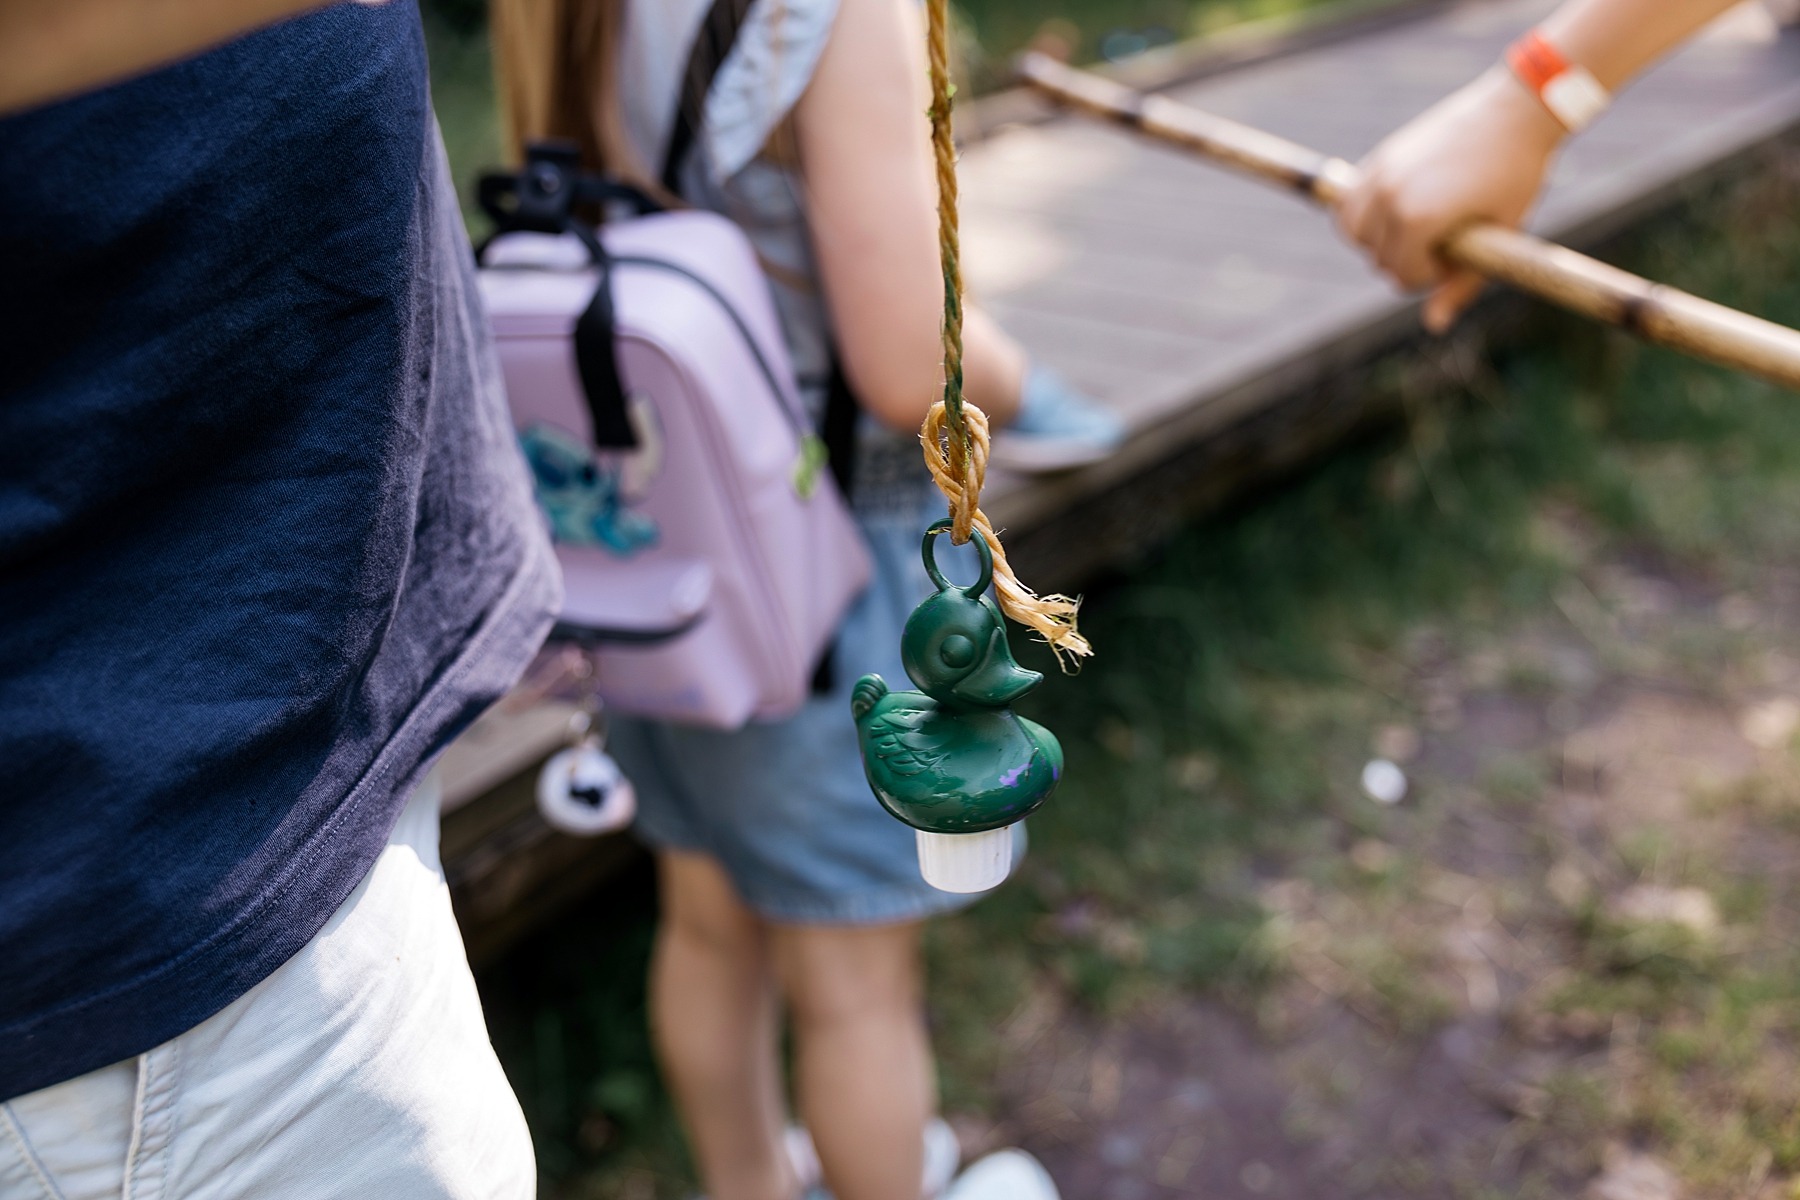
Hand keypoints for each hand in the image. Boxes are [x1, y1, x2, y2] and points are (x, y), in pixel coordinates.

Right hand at [1336, 67, 1565, 331]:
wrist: (1516, 111)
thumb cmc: (1516, 175)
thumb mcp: (1497, 236)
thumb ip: (1461, 284)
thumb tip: (1434, 325)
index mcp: (1417, 219)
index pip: (1403, 276)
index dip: (1434, 276)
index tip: (1461, 256)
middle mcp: (1389, 197)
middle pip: (1378, 259)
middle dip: (1410, 259)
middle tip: (1448, 240)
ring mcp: (1379, 174)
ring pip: (1354, 234)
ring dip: (1380, 241)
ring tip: (1417, 230)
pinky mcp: (1379, 158)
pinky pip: (1348, 204)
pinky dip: (1363, 217)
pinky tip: (1394, 214)